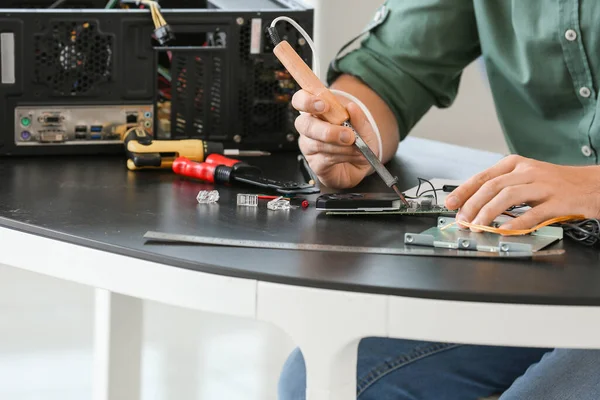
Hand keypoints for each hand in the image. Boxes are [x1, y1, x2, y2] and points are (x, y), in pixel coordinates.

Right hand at [292, 90, 377, 188]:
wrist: (364, 160)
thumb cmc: (358, 138)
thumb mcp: (364, 126)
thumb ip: (358, 118)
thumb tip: (351, 107)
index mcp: (316, 110)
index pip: (300, 100)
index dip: (306, 101)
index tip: (323, 105)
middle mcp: (309, 127)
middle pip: (303, 124)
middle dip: (326, 130)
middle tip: (348, 134)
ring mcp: (309, 146)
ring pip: (316, 144)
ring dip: (340, 146)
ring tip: (357, 146)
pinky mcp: (315, 164)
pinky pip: (324, 159)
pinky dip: (342, 156)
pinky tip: (353, 155)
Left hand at [444, 155, 599, 229]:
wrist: (593, 185)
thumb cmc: (556, 184)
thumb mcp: (526, 178)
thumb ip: (502, 188)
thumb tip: (472, 205)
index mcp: (516, 164)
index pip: (483, 176)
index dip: (464, 191)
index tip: (450, 204)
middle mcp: (528, 172)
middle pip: (492, 187)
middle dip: (472, 205)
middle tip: (462, 220)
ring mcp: (543, 185)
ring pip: (508, 197)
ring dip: (488, 213)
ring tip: (478, 226)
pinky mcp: (558, 201)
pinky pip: (533, 213)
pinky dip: (516, 223)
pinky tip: (505, 231)